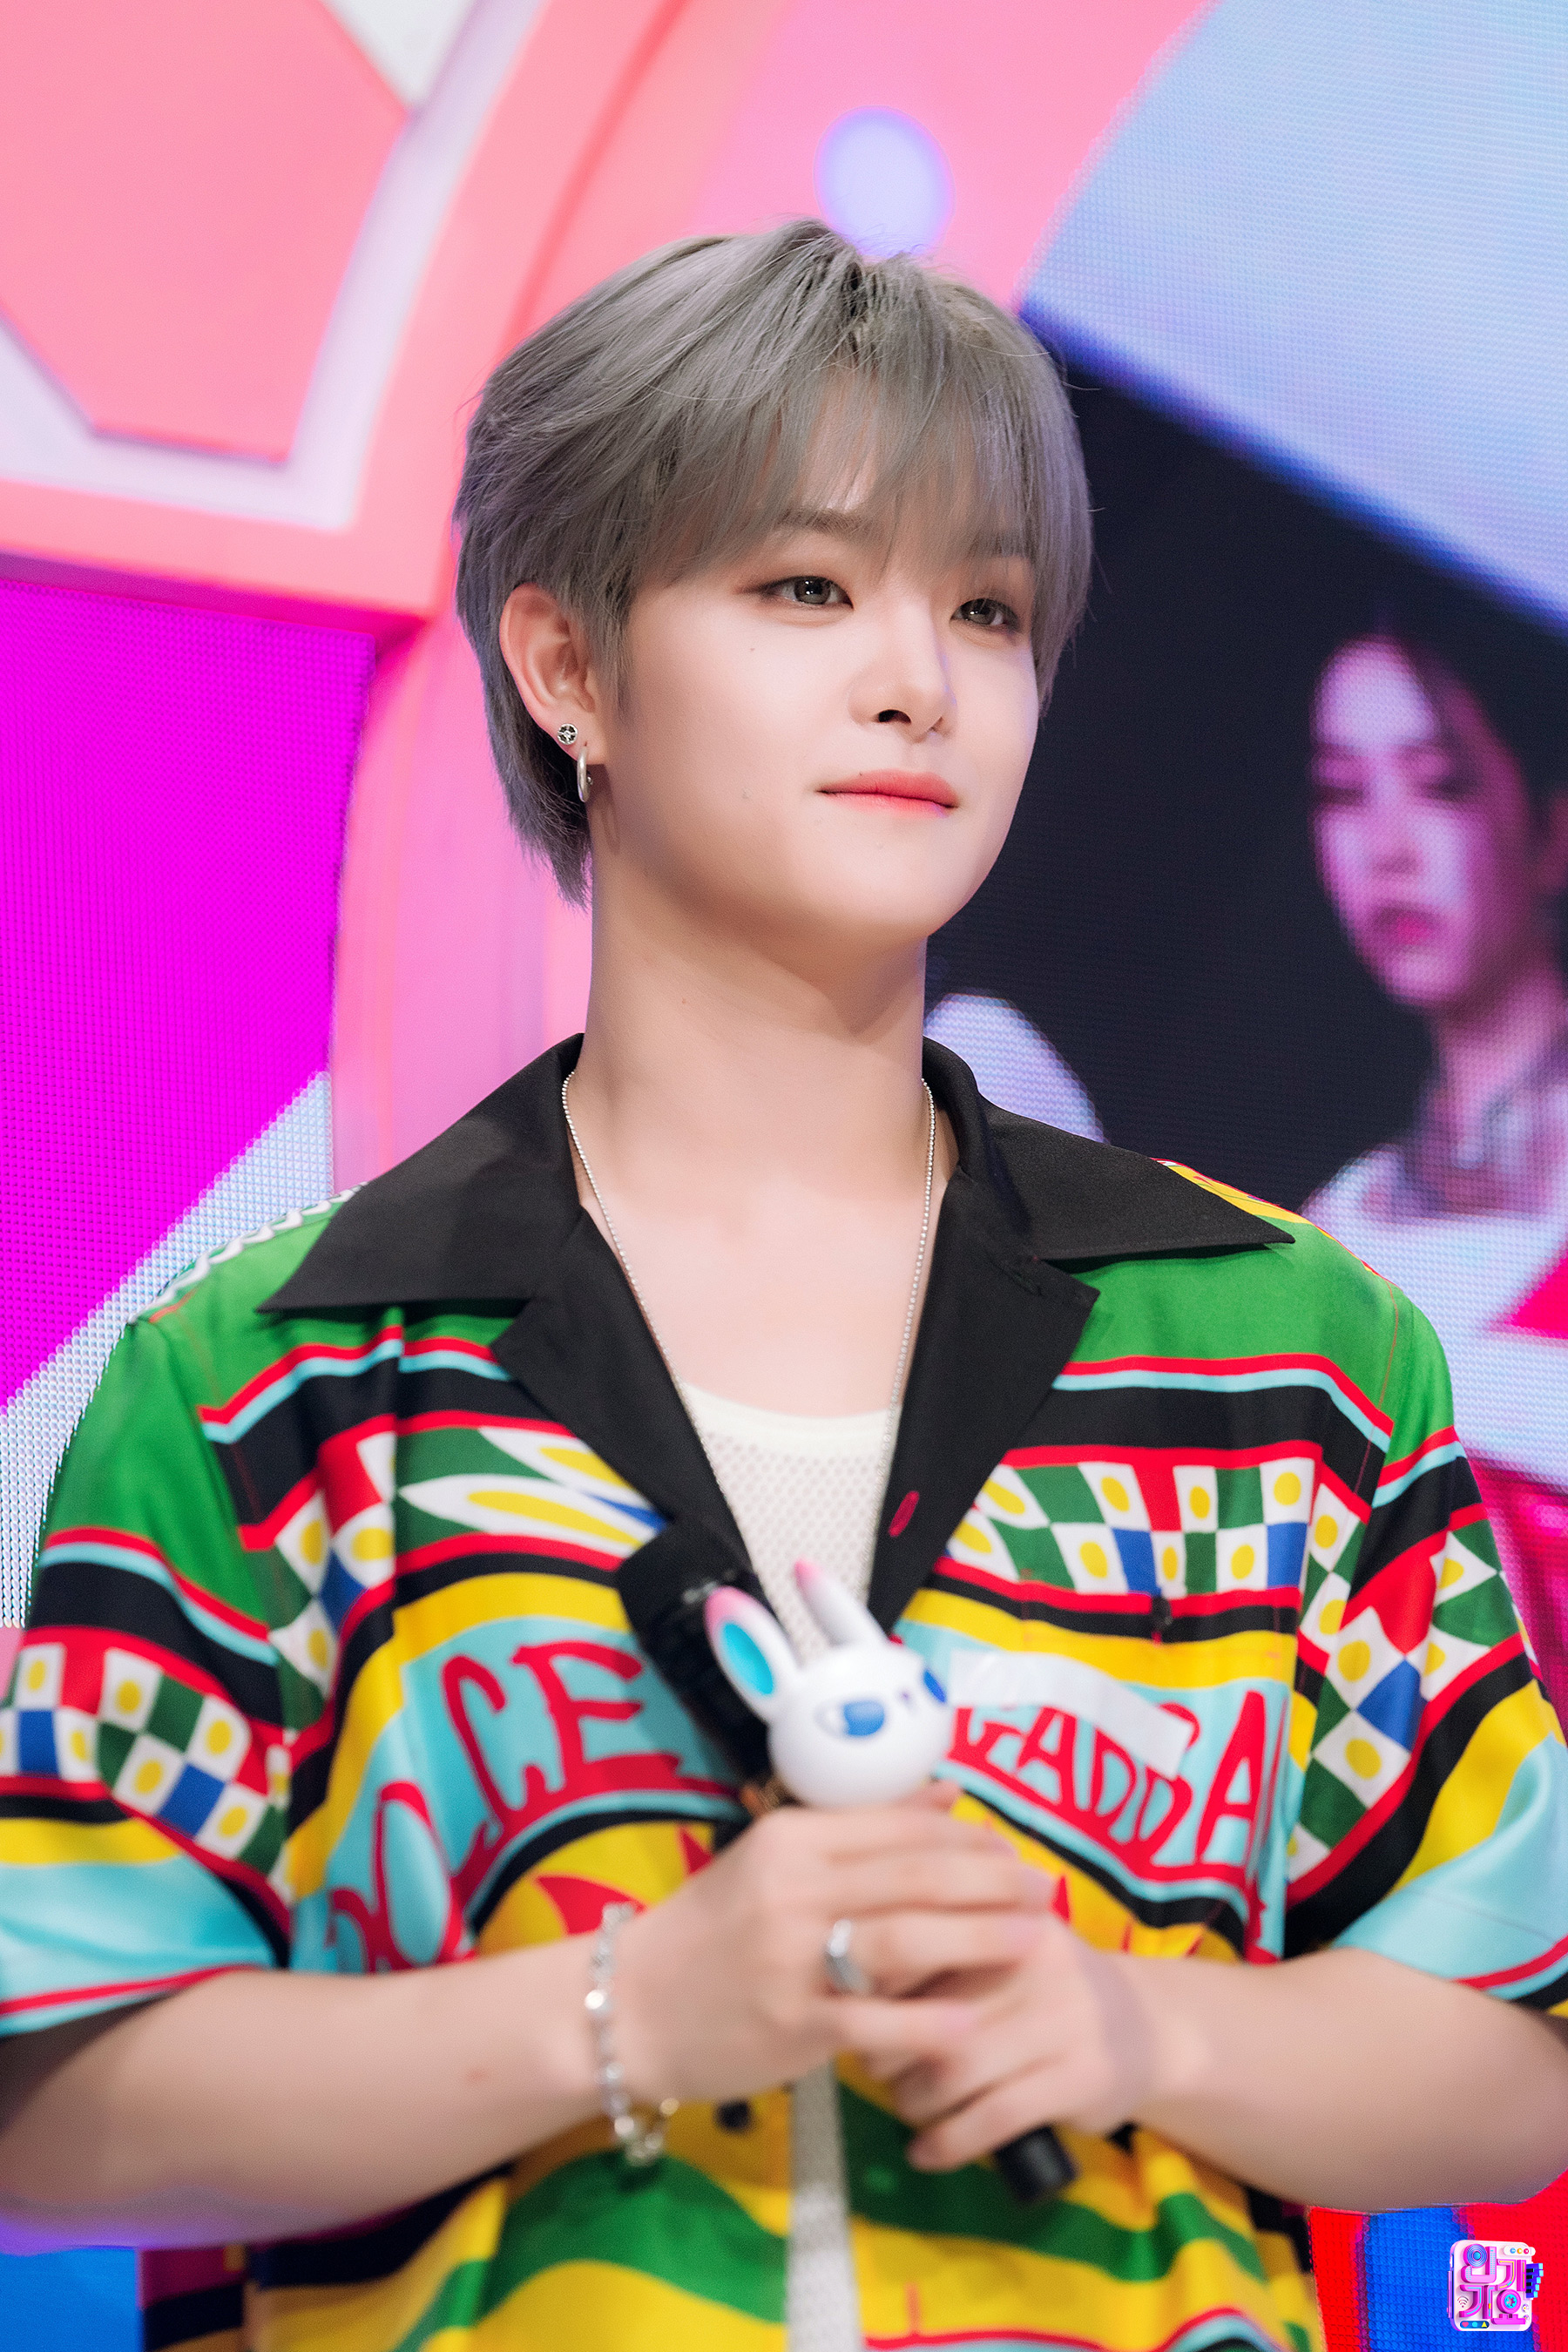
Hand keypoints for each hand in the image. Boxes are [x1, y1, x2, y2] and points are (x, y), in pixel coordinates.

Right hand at [612, 1787, 1053, 2106]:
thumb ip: (861, 1828)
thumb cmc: (712, 1931)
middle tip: (1044, 1889)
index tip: (1013, 1849)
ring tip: (1033, 1943)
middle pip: (913, 1878)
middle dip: (990, 1883)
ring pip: (902, 1939)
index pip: (897, 1828)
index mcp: (791, 1839)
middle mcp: (793, 1890)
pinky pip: (871, 2019)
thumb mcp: (775, 1860)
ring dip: (978, 1940)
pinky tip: (971, 2024)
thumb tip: (947, 1795)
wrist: (628, 2008)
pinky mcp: (791, 2025)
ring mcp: (791, 1959)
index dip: (967, 1839)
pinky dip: (925, 2022)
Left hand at [872, 1912, 1194, 2171]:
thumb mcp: (999, 1948)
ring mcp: (1062, 2017)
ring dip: (914, 2101)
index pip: (918, 1942)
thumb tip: (839, 1976)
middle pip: (929, 2012)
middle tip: (877, 2067)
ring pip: (956, 2068)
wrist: (1146, 2030)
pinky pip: (994, 2116)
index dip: (874, 1986)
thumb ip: (933, 1947)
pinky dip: (949, 2142)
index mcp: (1003, 1912)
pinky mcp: (1080, 2076)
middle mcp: (1033, 1956)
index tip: (854, 2009)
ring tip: (908, 2107)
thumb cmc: (1045, 1990)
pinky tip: (928, 2152)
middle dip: (888, 2051)